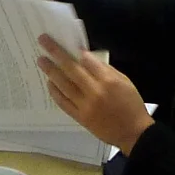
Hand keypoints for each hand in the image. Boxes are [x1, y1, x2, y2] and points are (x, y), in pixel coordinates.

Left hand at [37, 35, 154, 153]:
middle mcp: (94, 92)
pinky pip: (62, 102)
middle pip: (71, 69)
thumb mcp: (125, 83)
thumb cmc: (131, 105)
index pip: (88, 61)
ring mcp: (85, 105)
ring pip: (63, 85)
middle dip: (56, 53)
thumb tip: (87, 60)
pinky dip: (54, 91)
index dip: (76, 51)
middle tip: (43, 42)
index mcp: (109, 81)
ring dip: (50, 71)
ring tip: (41, 61)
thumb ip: (106, 71)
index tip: (65, 42)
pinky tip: (49, 82)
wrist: (133, 133)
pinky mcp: (79, 117)